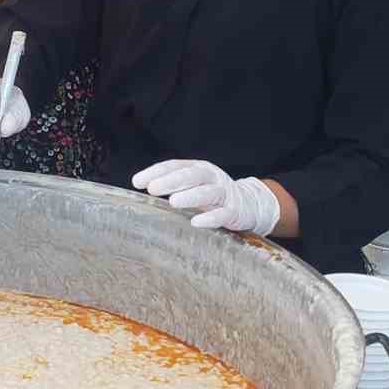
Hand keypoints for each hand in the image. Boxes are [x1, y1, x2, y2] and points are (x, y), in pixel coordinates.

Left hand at [132, 160, 280, 235]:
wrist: (250, 204)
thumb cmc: (213, 195)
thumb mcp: (193, 185)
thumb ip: (172, 186)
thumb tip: (143, 189)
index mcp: (198, 168)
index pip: (175, 166)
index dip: (156, 172)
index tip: (137, 181)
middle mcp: (212, 177)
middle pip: (191, 175)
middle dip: (171, 181)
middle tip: (152, 188)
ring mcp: (224, 194)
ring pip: (207, 193)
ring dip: (190, 196)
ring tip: (173, 202)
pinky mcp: (235, 212)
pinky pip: (223, 214)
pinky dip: (210, 218)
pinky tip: (196, 222)